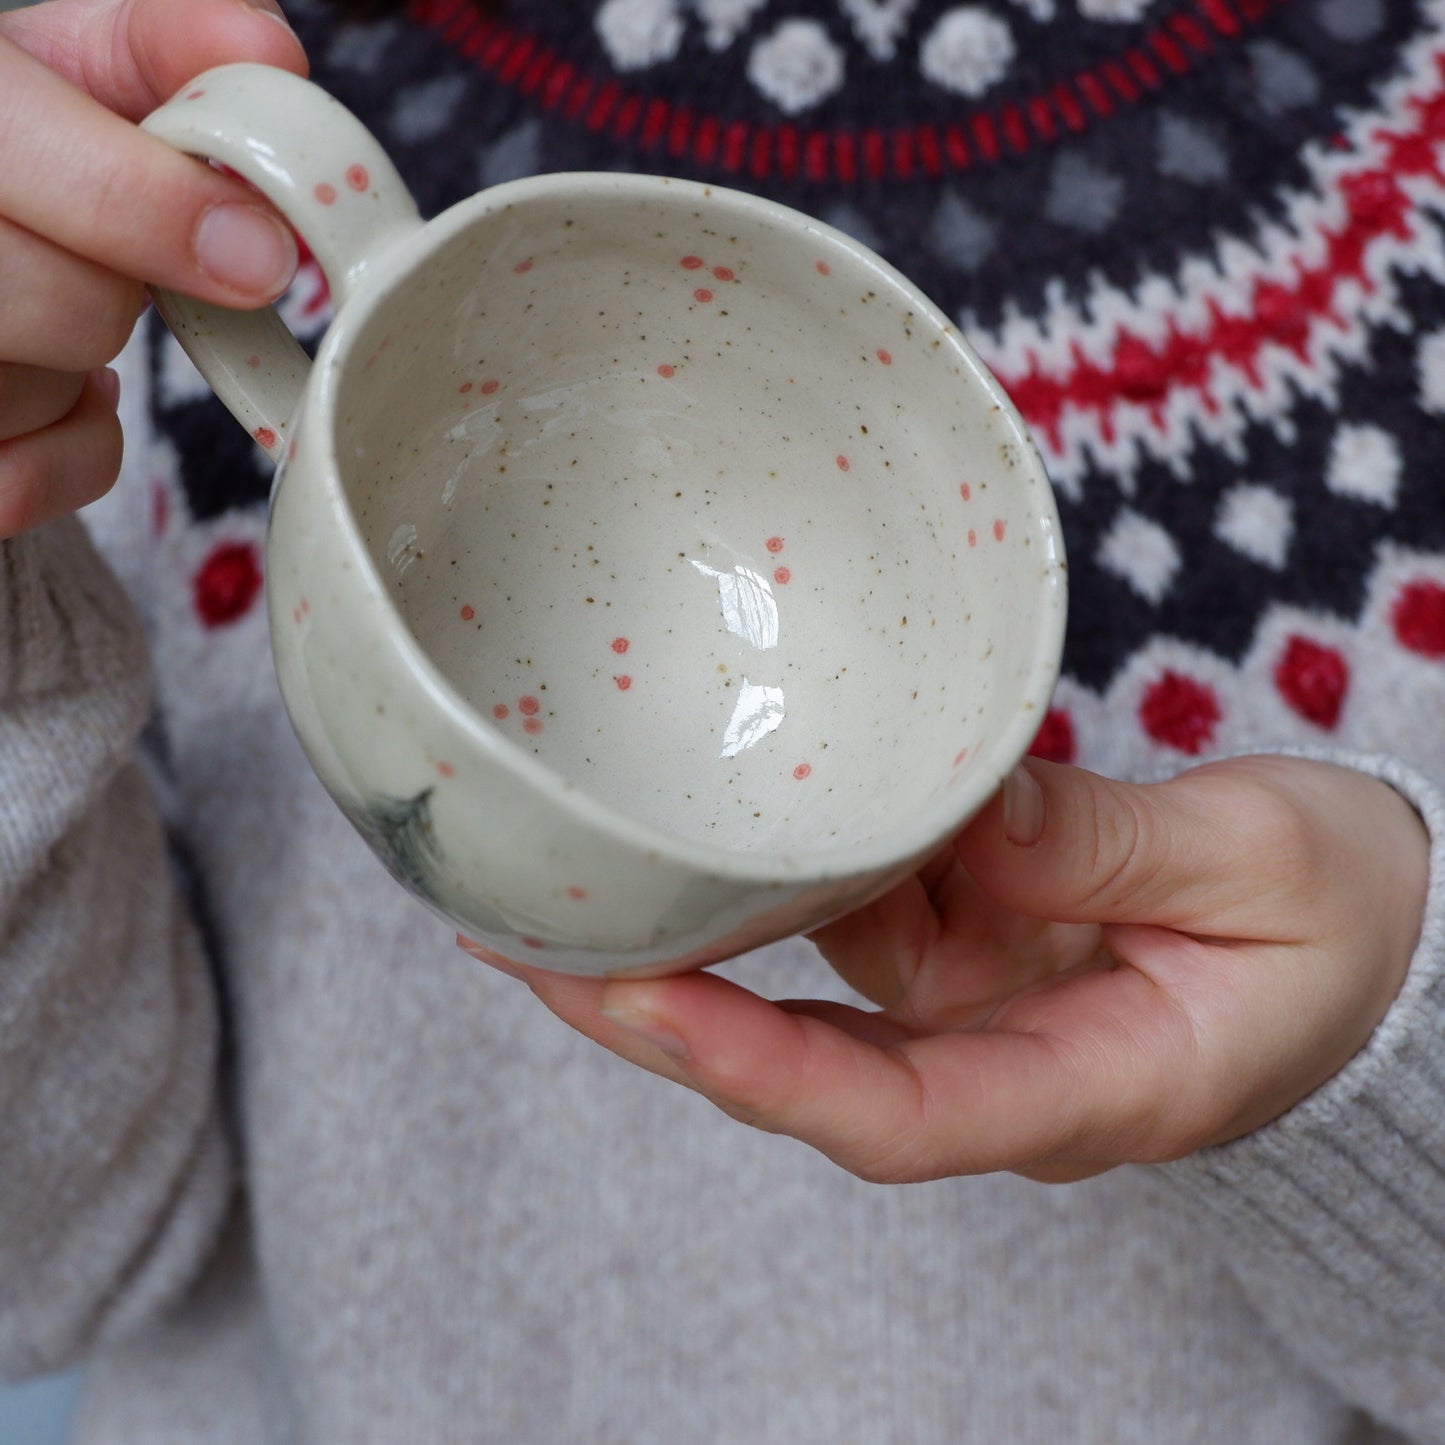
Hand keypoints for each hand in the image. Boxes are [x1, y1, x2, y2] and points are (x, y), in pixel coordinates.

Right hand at [0, 0, 306, 535]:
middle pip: (67, 304)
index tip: (263, 253)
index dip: (150, 208)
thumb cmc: (18, 155)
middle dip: (124, 291)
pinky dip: (68, 449)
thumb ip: (164, 48)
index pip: (16, 146)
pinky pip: (23, 483)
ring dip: (79, 364)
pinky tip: (48, 385)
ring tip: (49, 305)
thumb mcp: (70, 69)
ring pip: (41, 393)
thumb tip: (267, 55)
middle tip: (115, 265)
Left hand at [463, 756, 1429, 1183]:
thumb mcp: (1262, 866)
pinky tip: (685, 839)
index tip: (637, 1002)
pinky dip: (765, 884)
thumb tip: (963, 807)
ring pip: (798, 994)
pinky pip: (841, 922)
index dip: (755, 1071)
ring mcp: (970, 1009)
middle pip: (796, 1071)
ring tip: (548, 877)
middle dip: (653, 1015)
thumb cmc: (1343, 919)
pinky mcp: (963, 951)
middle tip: (518, 942)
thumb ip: (1110, 842)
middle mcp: (998, 1063)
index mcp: (1087, 1083)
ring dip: (679, 945)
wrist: (1374, 940)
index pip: (892, 1117)